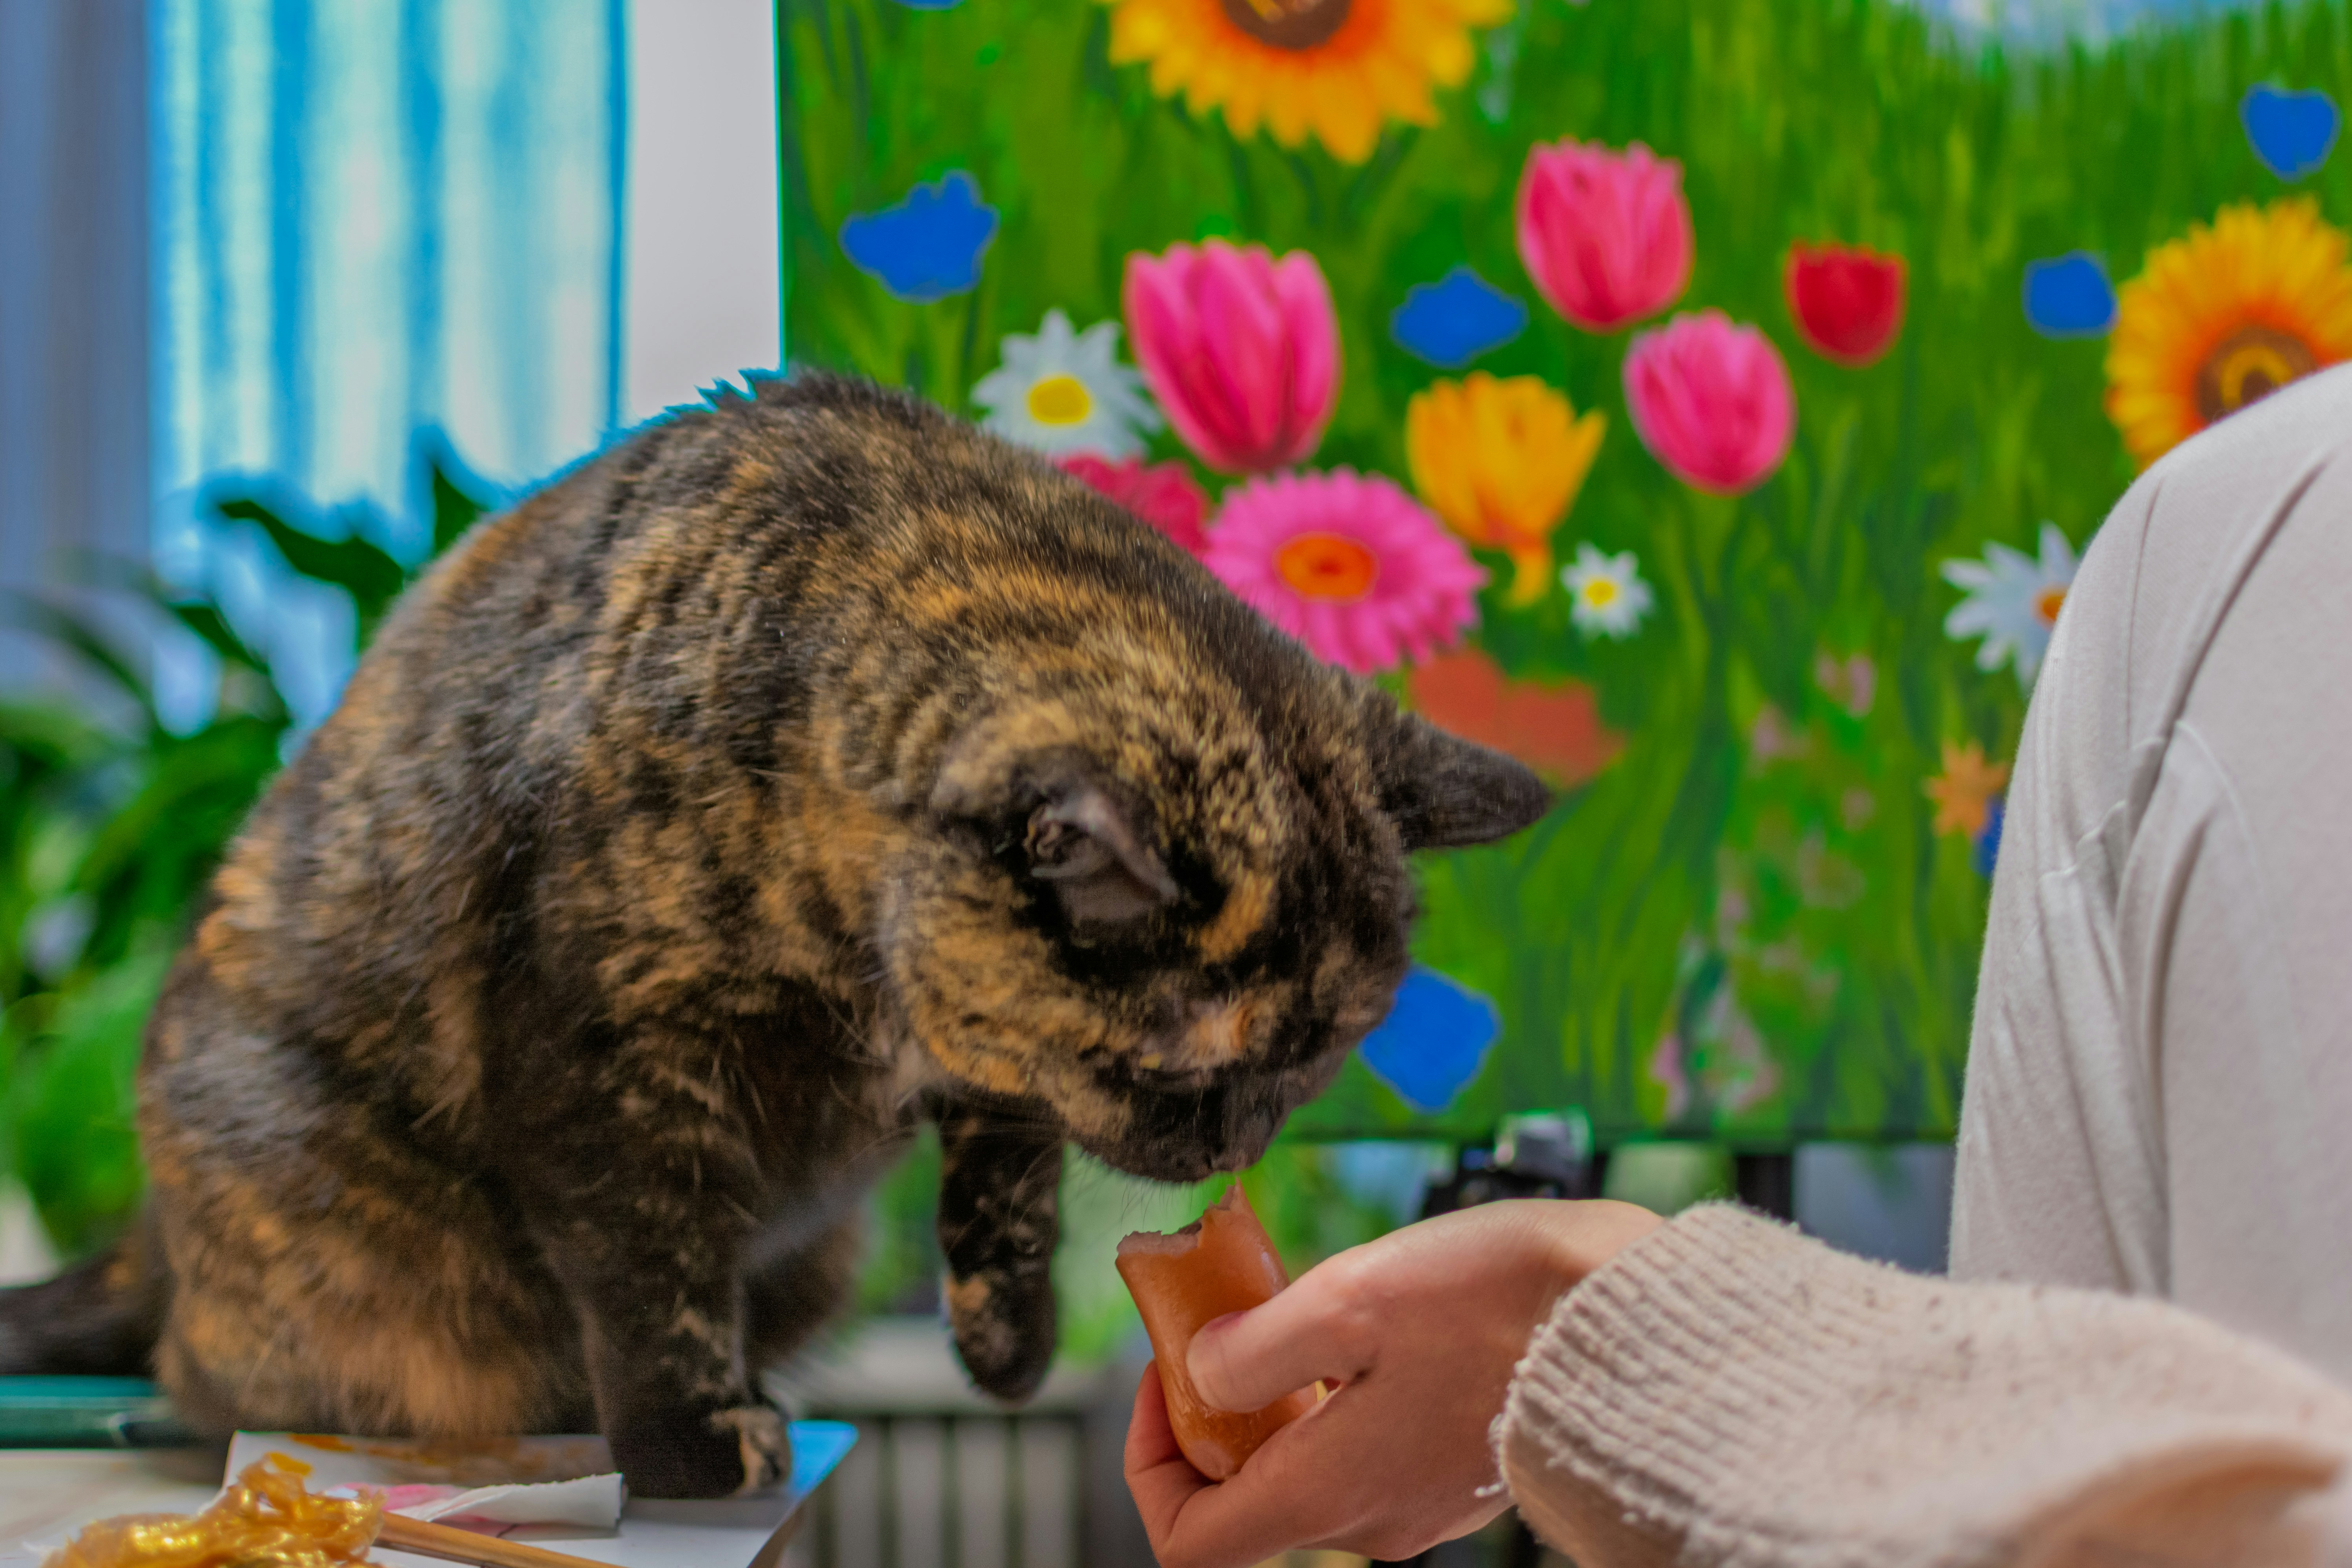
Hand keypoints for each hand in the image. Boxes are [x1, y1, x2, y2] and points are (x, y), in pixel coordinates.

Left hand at [1123, 1198, 1662, 1567]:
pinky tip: (1364, 1324)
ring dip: (1278, 1392)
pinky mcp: (1457, 1470)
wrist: (1631, 1323)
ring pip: (1306, 1464)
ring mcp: (1417, 1501)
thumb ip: (1254, 1348)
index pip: (1189, 1540)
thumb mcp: (1348, 1299)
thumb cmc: (1497, 1303)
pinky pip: (1364, 1447)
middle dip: (1215, 1405)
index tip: (1162, 1369)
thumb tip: (1199, 1371)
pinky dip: (1336, 1394)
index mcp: (1327, 1495)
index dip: (1148, 1458)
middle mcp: (1368, 1522)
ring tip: (1295, 1301)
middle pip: (1244, 1494)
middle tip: (1229, 1309)